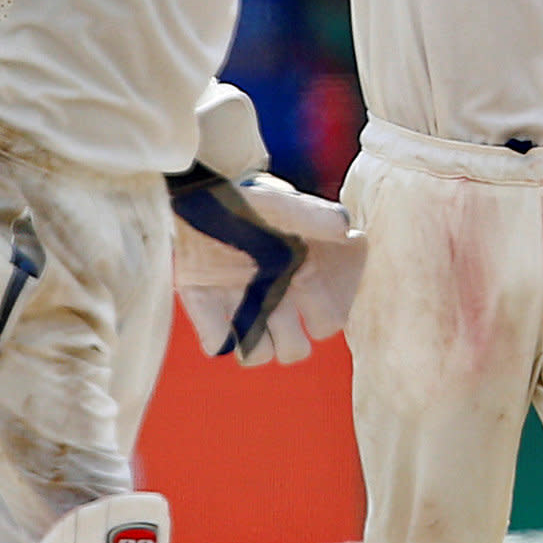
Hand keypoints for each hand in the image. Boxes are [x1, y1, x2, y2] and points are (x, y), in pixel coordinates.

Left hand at [171, 172, 362, 364]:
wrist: (194, 187)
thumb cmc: (246, 195)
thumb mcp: (283, 202)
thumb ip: (315, 216)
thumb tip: (347, 229)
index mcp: (301, 274)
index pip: (327, 321)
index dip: (324, 319)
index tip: (311, 292)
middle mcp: (273, 294)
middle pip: (295, 349)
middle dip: (291, 344)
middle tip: (278, 314)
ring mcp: (238, 300)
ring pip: (257, 354)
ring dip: (255, 349)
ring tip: (248, 328)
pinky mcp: (203, 301)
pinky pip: (215, 341)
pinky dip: (218, 338)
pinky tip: (220, 318)